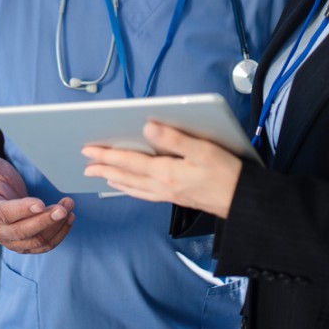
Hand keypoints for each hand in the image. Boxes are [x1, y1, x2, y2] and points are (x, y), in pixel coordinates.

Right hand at [0, 133, 74, 252]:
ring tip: (69, 207)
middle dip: (44, 220)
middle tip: (63, 208)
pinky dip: (59, 234)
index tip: (40, 202)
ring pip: (37, 241)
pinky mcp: (27, 245)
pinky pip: (45, 245)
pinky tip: (70, 218)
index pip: (5, 214)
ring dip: (55, 226)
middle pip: (23, 231)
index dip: (22, 209)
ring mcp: (14, 241)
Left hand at [82, 121, 242, 217]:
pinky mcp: (175, 198)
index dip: (107, 155)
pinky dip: (131, 189)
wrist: (242, 201)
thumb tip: (147, 126)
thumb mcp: (202, 149)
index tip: (89, 150)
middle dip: (104, 169)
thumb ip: (173, 138)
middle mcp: (162, 186)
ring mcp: (168, 194)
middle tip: (86, 164)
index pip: (129, 161)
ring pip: (134, 187)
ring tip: (101, 176)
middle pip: (126, 176)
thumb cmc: (226, 173)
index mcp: (166, 172)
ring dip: (115, 180)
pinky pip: (144, 194)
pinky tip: (129, 187)